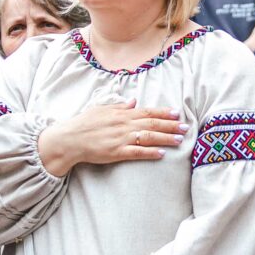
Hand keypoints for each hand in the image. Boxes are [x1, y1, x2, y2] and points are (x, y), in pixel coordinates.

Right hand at [38, 100, 188, 176]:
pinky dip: (151, 153)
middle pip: (152, 123)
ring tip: (180, 140)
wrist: (68, 139)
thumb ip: (119, 105)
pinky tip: (162, 154)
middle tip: (186, 127)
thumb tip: (133, 101)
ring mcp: (121, 138)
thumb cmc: (83, 123)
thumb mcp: (101, 108)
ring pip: (149, 137)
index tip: (177, 113)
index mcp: (121, 113)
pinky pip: (137, 153)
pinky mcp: (116, 152)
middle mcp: (124, 124)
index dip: (163, 112)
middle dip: (171, 125)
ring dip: (166, 138)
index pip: (147, 111)